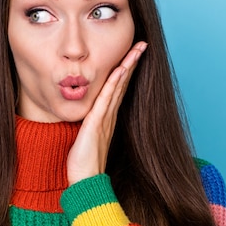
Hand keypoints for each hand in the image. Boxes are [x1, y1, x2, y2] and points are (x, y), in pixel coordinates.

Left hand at [66, 41, 147, 184]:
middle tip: (142, 44)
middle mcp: (109, 115)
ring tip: (136, 49)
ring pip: (118, 86)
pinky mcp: (97, 123)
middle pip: (123, 83)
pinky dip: (114, 83)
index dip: (126, 70)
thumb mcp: (86, 137)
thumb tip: (86, 116)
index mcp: (107, 117)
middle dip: (132, 62)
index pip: (119, 88)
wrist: (85, 181)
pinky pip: (106, 99)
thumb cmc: (83, 163)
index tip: (132, 54)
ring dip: (127, 66)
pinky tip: (119, 70)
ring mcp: (105, 118)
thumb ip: (89, 125)